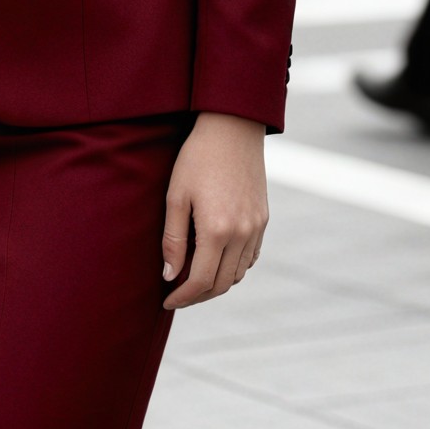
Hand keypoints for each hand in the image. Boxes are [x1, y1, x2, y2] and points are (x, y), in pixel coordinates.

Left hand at [161, 113, 267, 309]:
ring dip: (216, 283)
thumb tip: (170, 276)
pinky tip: (217, 259)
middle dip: (198, 295)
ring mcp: (256, 228)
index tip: (166, 301)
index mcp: (217, 230)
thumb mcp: (176, 195)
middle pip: (221, 284)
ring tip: (193, 277)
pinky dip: (234, 267)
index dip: (182, 297)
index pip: (200, 281)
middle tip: (177, 294)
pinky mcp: (263, 219)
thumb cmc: (197, 158)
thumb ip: (172, 239)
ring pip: (238, 274)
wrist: (232, 127)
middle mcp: (242, 234)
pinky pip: (251, 257)